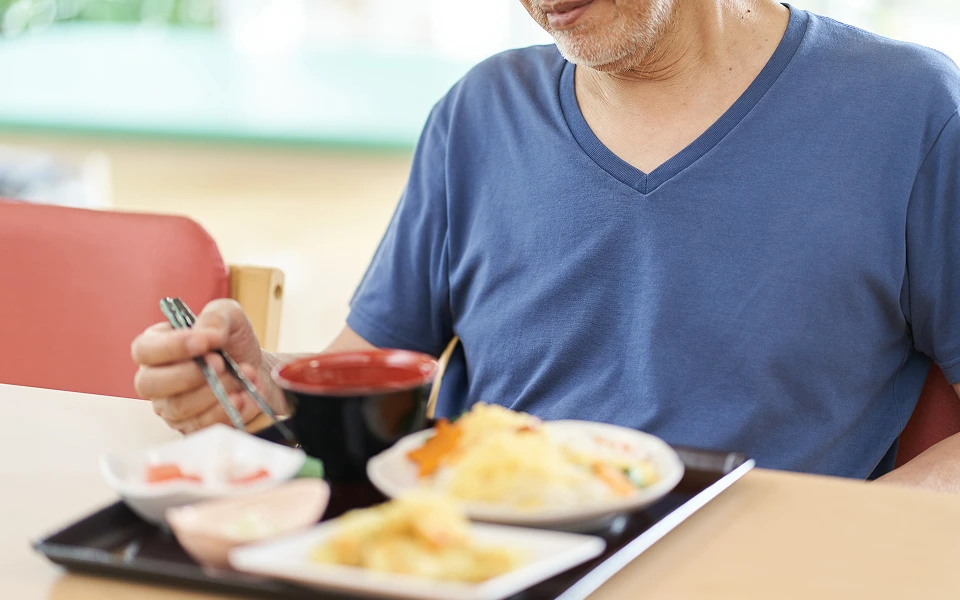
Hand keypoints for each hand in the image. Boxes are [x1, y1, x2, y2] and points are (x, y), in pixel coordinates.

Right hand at [131, 299, 276, 432]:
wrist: (257, 371)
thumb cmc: (233, 343)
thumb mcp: (229, 317)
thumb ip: (215, 318)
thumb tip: (207, 334)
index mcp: (156, 346)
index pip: (144, 350)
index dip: (171, 347)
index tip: (203, 343)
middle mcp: (156, 379)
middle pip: (151, 384)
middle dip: (191, 374)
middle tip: (221, 363)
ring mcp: (170, 406)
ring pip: (179, 407)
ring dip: (215, 391)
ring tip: (242, 378)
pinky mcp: (190, 426)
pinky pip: (201, 425)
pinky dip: (227, 410)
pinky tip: (243, 397)